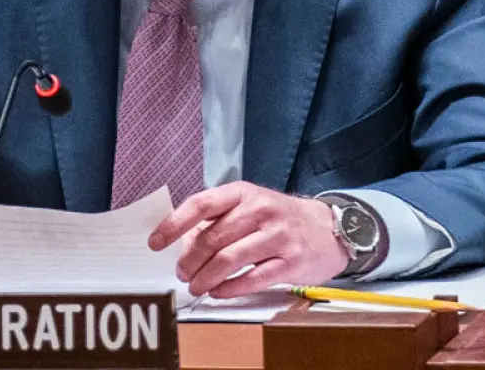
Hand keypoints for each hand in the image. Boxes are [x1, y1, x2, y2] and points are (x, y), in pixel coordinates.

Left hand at [148, 182, 348, 298]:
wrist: (328, 229)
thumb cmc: (278, 219)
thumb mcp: (249, 206)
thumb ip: (217, 221)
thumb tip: (181, 244)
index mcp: (243, 193)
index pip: (201, 204)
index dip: (174, 224)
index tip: (156, 242)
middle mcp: (261, 210)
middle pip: (213, 237)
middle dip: (190, 260)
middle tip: (181, 273)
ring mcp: (278, 235)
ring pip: (229, 260)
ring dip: (205, 278)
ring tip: (195, 286)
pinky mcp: (291, 261)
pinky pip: (252, 279)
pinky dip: (229, 289)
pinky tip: (218, 292)